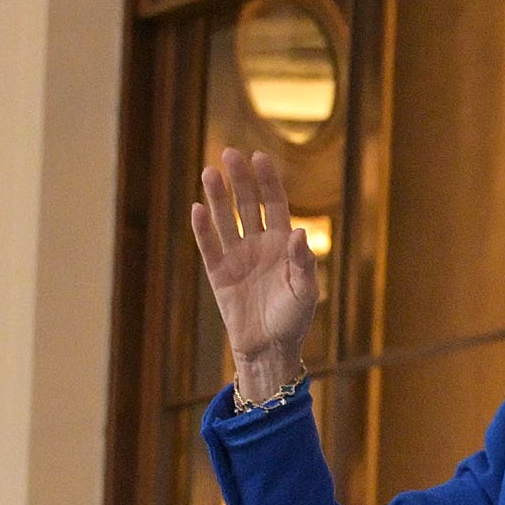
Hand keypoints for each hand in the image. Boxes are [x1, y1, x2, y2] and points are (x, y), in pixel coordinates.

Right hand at [189, 147, 318, 404]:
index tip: (259, 157)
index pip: (274, 204)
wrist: (270, 350)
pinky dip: (203, 229)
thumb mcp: (306, 292)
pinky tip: (197, 208)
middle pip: (247, 204)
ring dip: (217, 196)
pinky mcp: (218, 274)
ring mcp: (236, 257)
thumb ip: (304, 262)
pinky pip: (209, 247)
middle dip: (240, 180)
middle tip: (230, 154)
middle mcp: (258, 244)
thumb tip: (299, 233)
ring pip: (225, 219)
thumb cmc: (294, 320)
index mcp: (283, 244)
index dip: (267, 181)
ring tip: (209, 171)